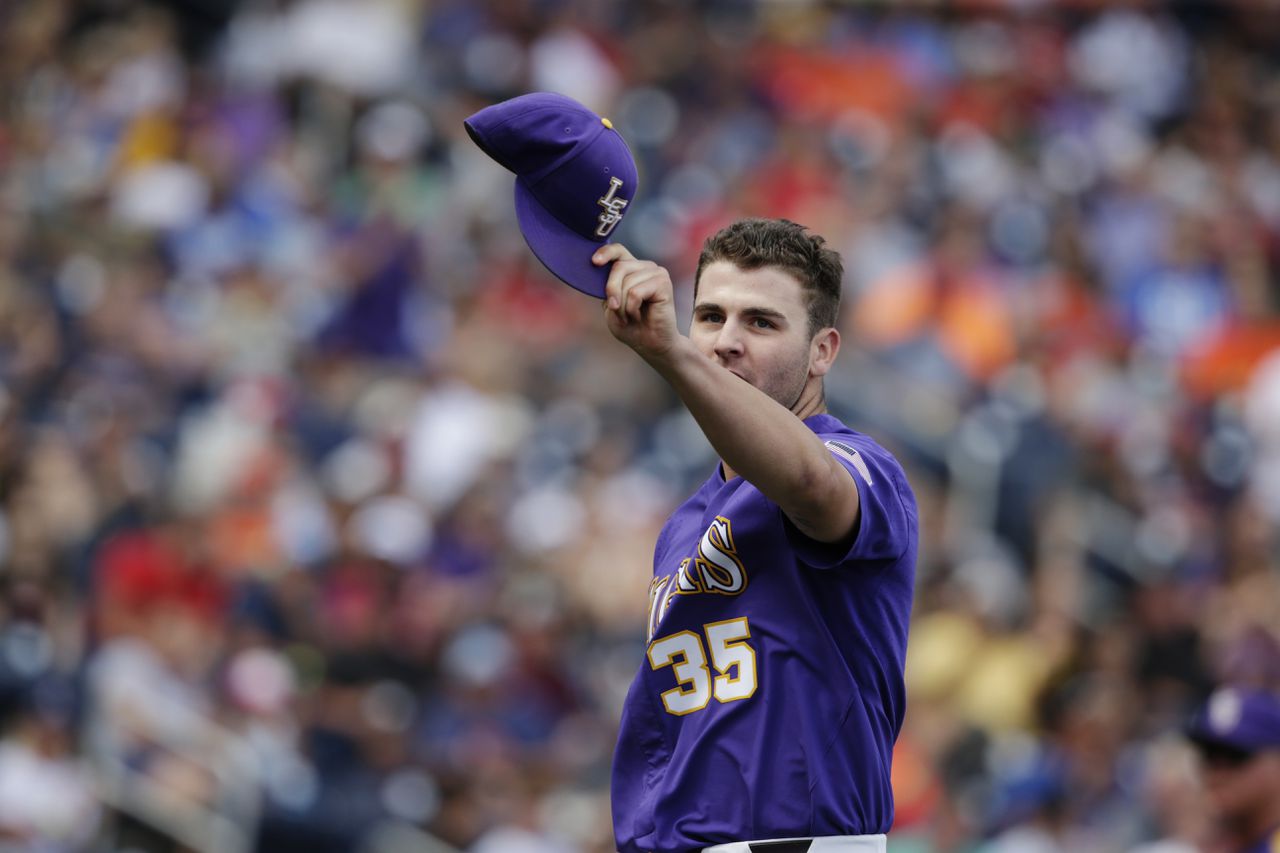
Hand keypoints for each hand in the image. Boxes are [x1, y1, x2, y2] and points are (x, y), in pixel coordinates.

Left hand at [594, 243, 681, 363]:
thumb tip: (598, 270)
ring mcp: (657, 273)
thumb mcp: (611, 305)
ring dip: (623, 306)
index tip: (594, 262)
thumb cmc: (630, 326)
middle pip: (619, 267)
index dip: (605, 253)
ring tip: (631, 317)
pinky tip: (639, 316)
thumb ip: (606, 288)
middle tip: (616, 310)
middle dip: (612, 291)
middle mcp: (645, 267)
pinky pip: (636, 292)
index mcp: (632, 269)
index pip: (618, 251)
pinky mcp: (664, 283)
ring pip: (627, 282)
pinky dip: (632, 308)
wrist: (650, 344)